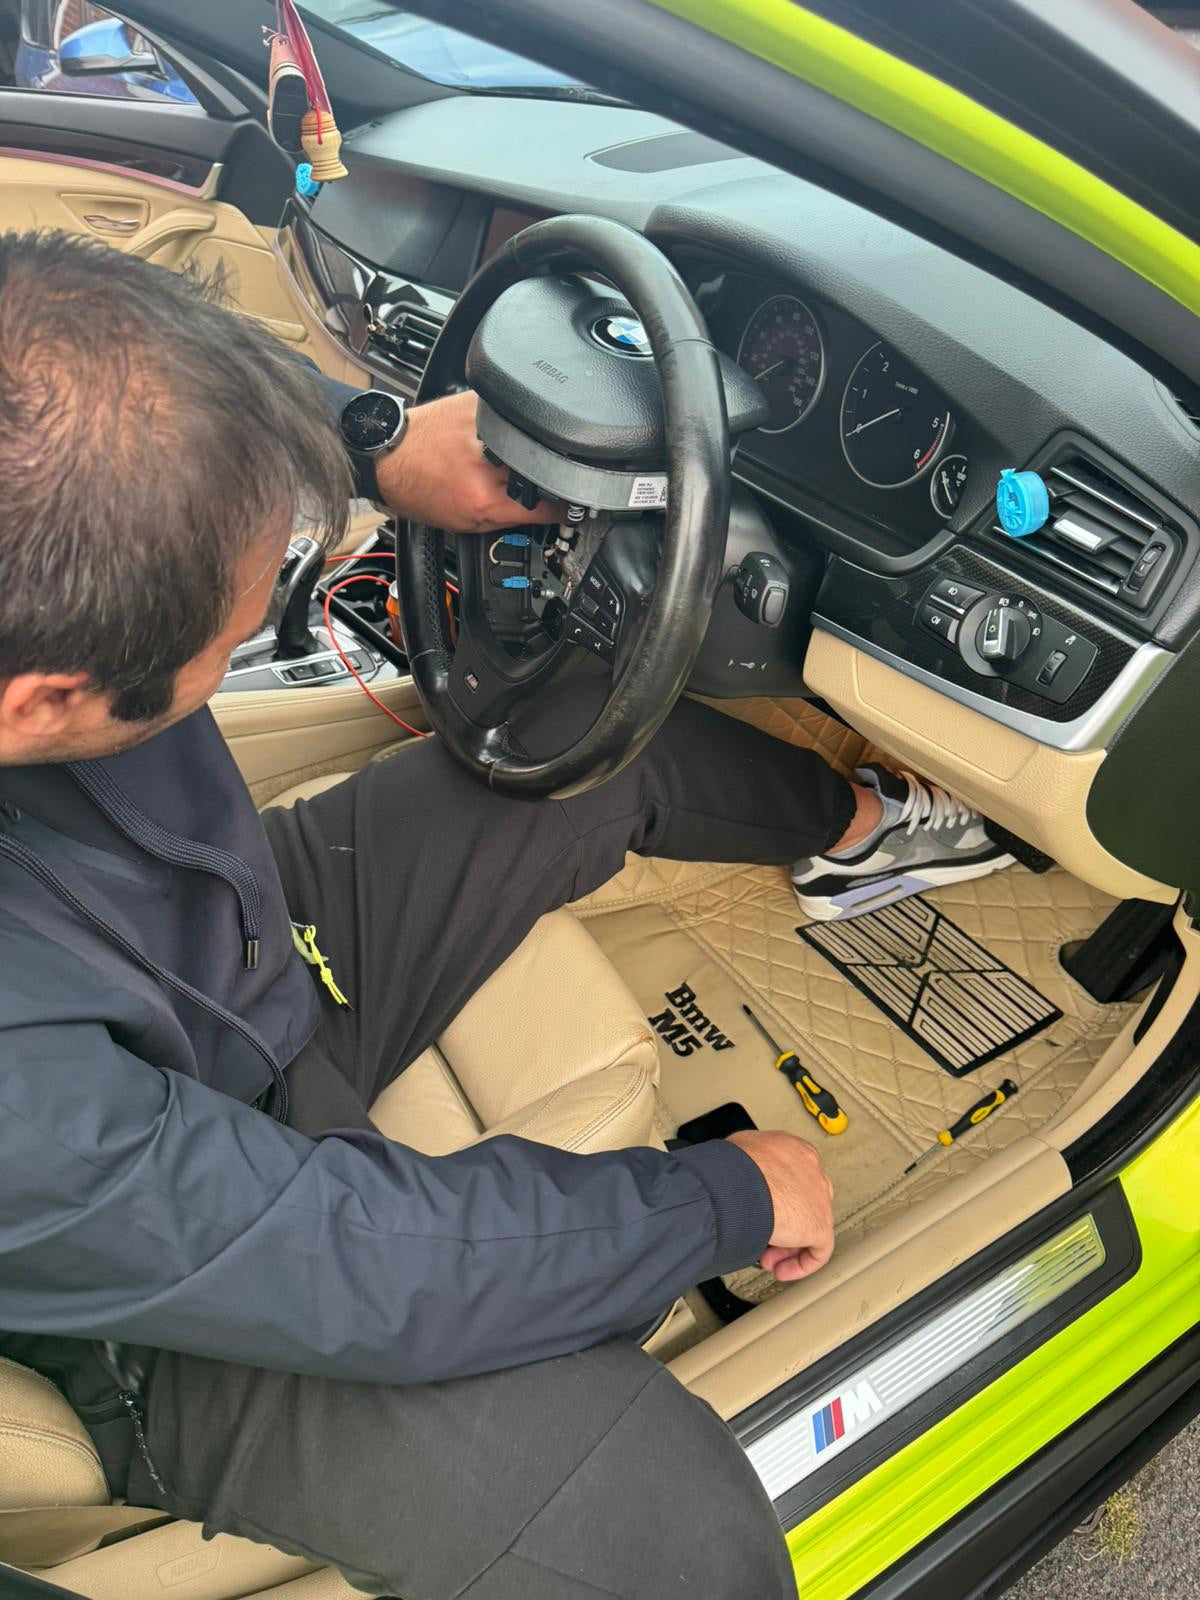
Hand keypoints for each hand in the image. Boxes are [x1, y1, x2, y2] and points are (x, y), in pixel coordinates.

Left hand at [375, 390, 559, 532]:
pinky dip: (513, 428)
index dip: (565, 508)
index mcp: (485, 498)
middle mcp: (488, 463)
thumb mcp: (465, 522)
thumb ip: (510, 517)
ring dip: (530, 452)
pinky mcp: (481, 404)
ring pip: (533, 442)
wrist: (389, 456)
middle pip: (546, 471)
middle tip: (537, 482)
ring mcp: (487, 429)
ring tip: (507, 457)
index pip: (548, 506)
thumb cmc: (418, 490)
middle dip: (548, 478)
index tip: (572, 507)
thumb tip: (548, 513)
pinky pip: (514, 417)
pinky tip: (498, 435)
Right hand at [727, 1129, 833, 1281]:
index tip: (760, 1213)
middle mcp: (811, 1171)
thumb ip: (749, 1163)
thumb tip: (737, 1175)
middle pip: (803, 1204)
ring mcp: (818, 1197)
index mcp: (794, 1150)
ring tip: (765, 1259)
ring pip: (808, 1227)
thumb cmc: (730, 1168)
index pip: (793, 1179)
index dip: (776, 1202)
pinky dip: (801, 1264)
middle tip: (764, 1240)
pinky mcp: (820, 1223)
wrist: (738, 1184)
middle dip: (783, 1226)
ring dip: (786, 1247)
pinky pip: (818, 1251)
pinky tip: (782, 1270)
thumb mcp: (738, 1152)